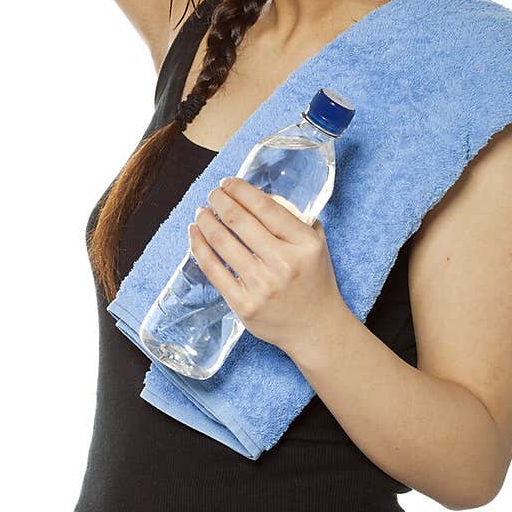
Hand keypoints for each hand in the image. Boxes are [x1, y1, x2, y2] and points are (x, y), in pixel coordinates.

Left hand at [187, 175, 343, 357]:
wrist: (315, 328)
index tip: (228, 183)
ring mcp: (261, 286)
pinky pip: (213, 269)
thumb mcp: (316, 244)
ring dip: (206, 221)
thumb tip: (257, 197)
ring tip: (202, 212)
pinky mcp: (243, 305)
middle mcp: (283, 264)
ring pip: (222, 242)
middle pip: (239, 221)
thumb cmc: (314, 281)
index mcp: (304, 244)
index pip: (264, 207)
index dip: (240, 190)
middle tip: (213, 194)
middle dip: (220, 201)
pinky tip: (195, 234)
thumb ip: (294, 218)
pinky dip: (199, 247)